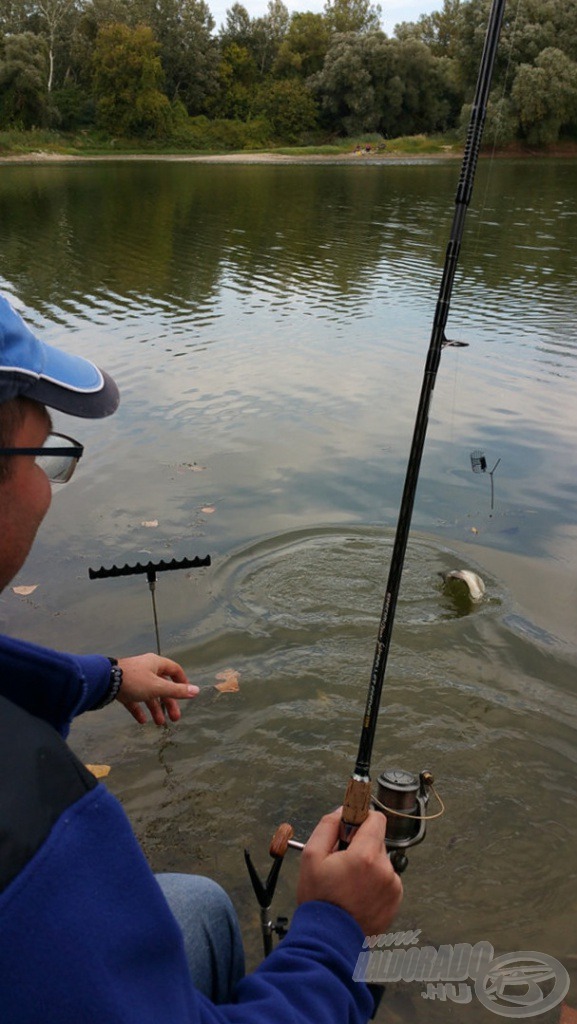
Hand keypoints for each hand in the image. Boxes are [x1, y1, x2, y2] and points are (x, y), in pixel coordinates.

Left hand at [116, 653, 198, 725]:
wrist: (105, 680)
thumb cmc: (135, 680)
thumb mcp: (158, 687)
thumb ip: (177, 691)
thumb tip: (197, 691)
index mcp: (156, 664)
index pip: (174, 670)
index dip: (182, 682)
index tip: (186, 695)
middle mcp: (146, 670)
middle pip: (162, 686)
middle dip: (169, 703)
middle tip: (175, 718)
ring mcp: (134, 680)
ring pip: (149, 695)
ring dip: (155, 708)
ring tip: (159, 723)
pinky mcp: (123, 689)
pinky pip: (134, 700)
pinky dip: (140, 710)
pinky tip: (143, 721)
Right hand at [296, 808, 402, 936]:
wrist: (330, 940)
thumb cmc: (319, 901)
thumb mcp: (311, 856)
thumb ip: (328, 826)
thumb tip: (342, 811)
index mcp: (366, 855)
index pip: (376, 818)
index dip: (360, 819)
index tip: (349, 828)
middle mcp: (385, 869)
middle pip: (376, 840)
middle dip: (359, 846)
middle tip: (341, 863)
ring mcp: (392, 887)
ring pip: (380, 861)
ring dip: (367, 865)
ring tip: (348, 884)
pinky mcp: (395, 901)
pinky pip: (385, 880)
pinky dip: (374, 882)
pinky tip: (357, 895)